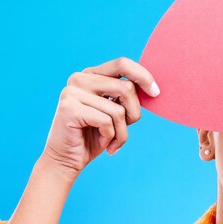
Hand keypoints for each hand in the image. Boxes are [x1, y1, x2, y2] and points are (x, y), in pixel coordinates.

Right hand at [42, 57, 159, 178]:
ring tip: (112, 141)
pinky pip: (107, 122)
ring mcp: (72, 92)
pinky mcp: (70, 109)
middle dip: (134, 113)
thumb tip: (152, 88)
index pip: (122, 64)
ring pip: (119, 110)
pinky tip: (102, 143)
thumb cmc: (94, 137)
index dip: (144, 76)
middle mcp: (79, 79)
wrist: (67, 160)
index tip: (156, 93)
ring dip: (122, 132)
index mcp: (91, 75)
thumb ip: (126, 97)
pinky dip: (111, 138)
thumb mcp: (115, 112)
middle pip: (126, 88)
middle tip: (126, 128)